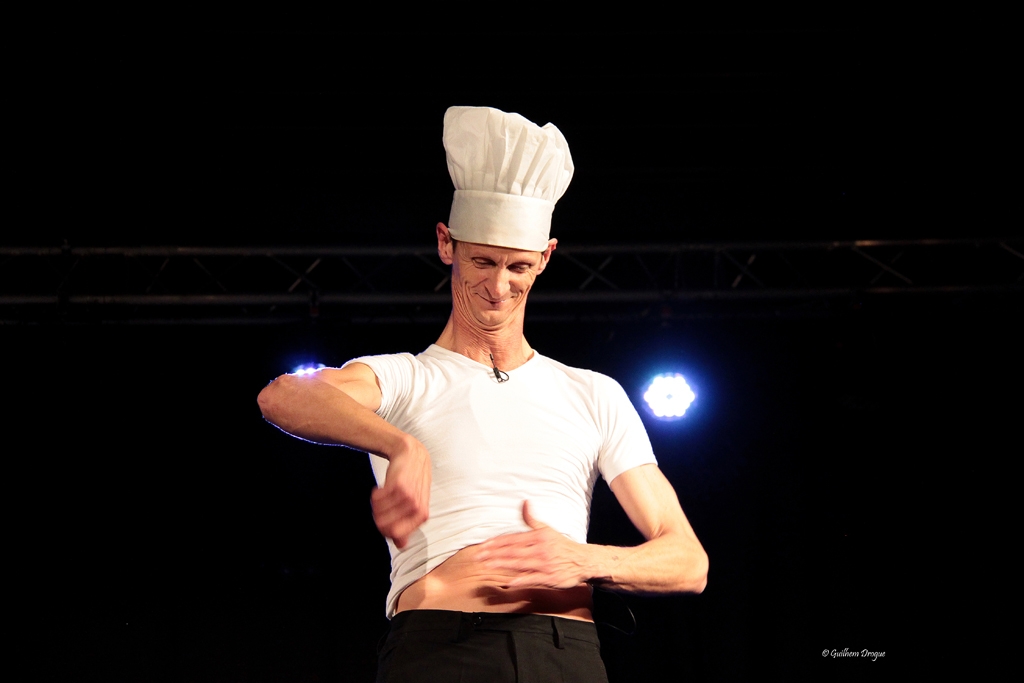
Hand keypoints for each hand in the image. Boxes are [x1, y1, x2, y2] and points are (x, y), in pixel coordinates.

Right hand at [371, 436, 430, 548]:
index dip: (384, 530)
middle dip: (378, 518)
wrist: (413, 455)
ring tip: (383, 496)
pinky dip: (375, 495)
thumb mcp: (417, 505)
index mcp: (422, 516)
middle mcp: (416, 508)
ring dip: (376, 505)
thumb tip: (401, 545)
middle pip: (384, 526)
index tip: (383, 520)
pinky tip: (381, 488)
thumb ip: (408, 525)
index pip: (395, 535)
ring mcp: (408, 496)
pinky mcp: (398, 485)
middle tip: (380, 507)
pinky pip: (377, 499)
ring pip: (379, 512)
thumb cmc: (413, 483)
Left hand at [477, 501, 592, 588]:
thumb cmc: (561, 546)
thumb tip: (524, 502)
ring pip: (519, 564)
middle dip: (494, 554)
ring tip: (487, 565)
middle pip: (513, 551)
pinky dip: (521, 580)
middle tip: (478, 556)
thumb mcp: (547, 529)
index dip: (497, 542)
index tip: (483, 546)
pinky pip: (532, 579)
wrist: (583, 561)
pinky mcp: (549, 577)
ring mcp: (544, 564)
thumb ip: (531, 519)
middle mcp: (540, 549)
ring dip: (502, 564)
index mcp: (538, 537)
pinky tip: (509, 582)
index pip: (513, 539)